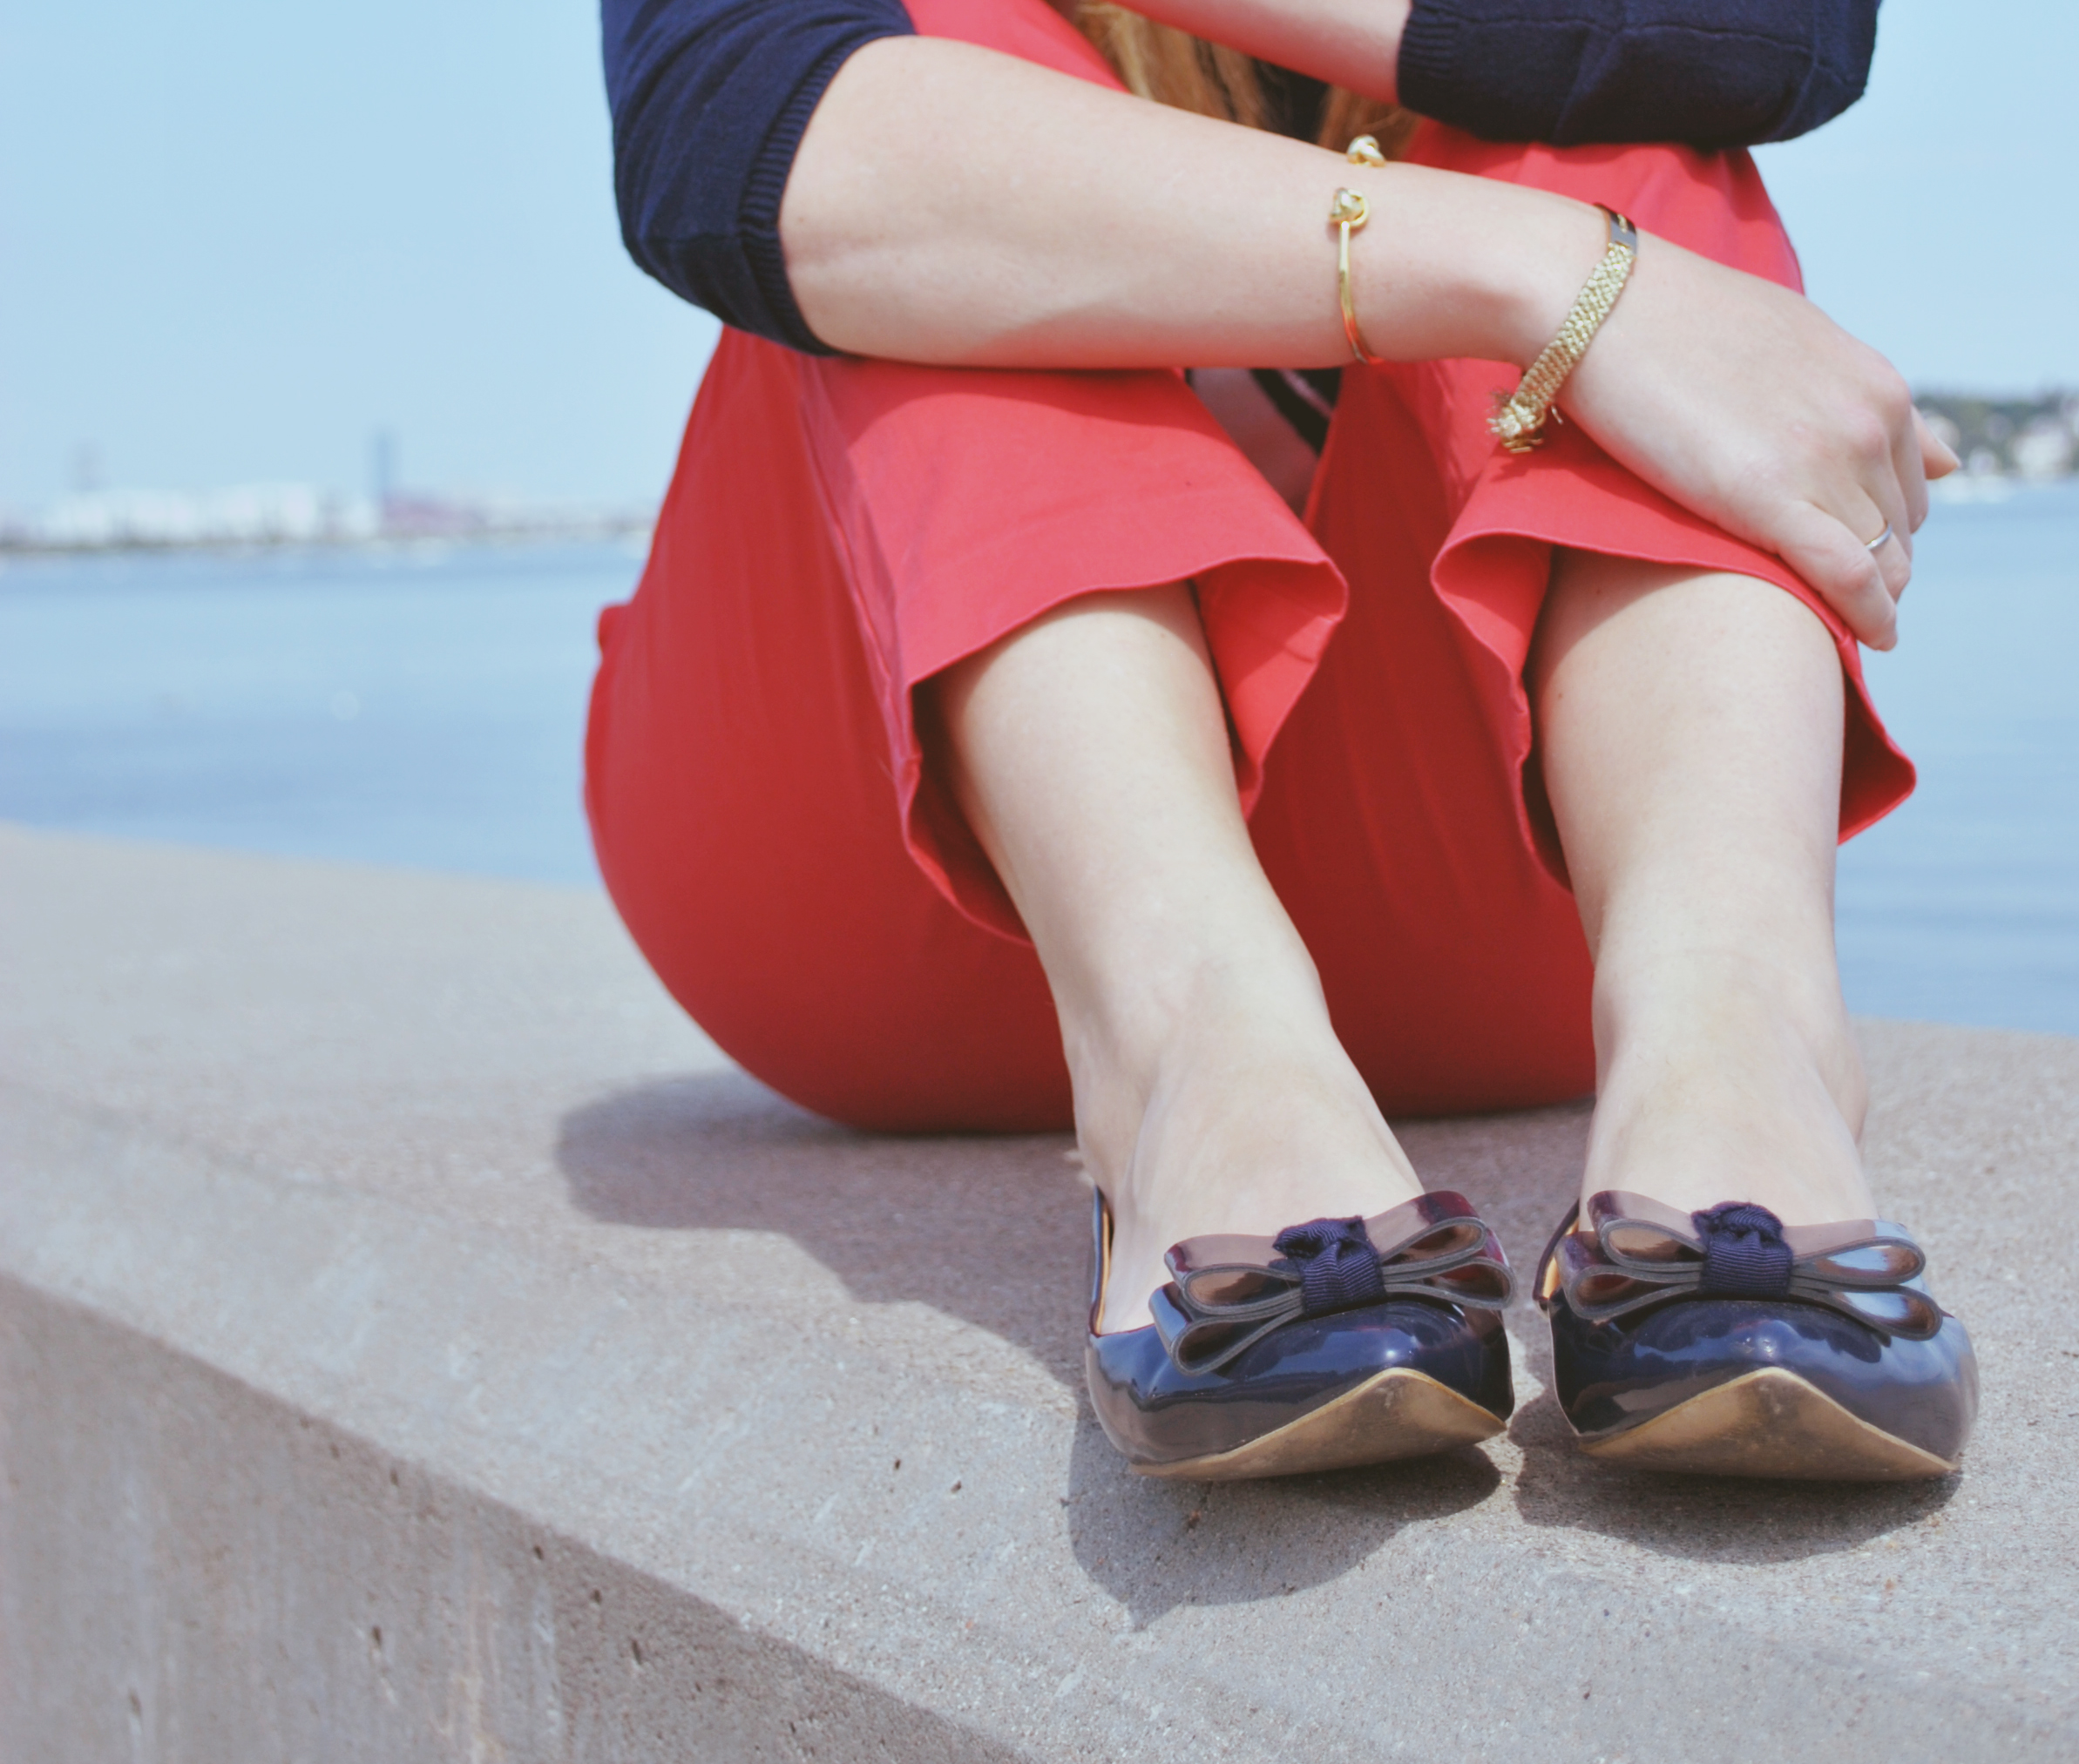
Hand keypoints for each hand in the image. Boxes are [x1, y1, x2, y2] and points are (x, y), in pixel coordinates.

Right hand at [1562, 234, 1958, 650]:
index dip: (1889, 527)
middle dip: (1882, 565)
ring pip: (1882, 558)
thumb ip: (1862, 400)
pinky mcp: (1771, 501)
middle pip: (1900, 526)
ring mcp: (1823, 460)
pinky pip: (1848, 577)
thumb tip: (1948, 457)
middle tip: (1842, 600)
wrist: (1596, 305)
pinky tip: (1868, 643)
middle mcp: (1866, 421)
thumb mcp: (1794, 344)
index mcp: (1874, 383)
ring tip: (1846, 627)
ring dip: (1873, 599)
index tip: (1861, 556)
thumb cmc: (1674, 324)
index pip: (1912, 482)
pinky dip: (1867, 616)